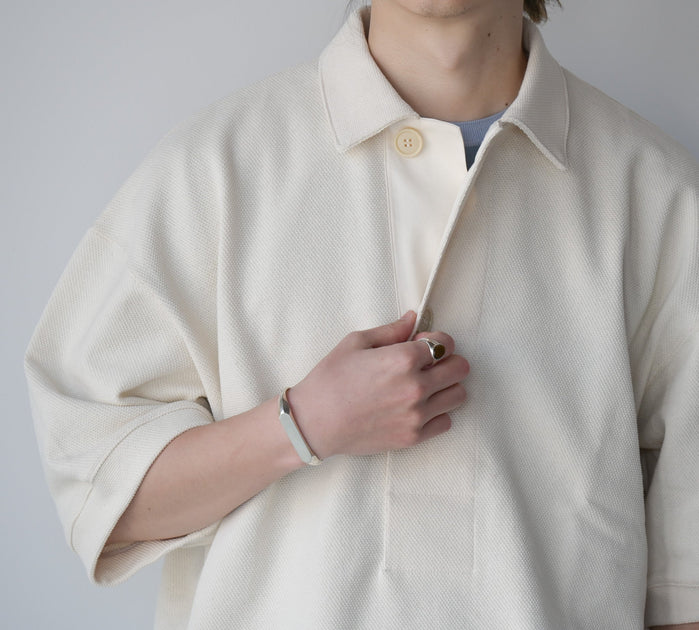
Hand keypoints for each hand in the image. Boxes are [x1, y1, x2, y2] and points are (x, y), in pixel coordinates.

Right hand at [287, 311, 469, 458]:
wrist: (314, 422)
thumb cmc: (330, 379)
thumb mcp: (356, 343)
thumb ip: (391, 330)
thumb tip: (414, 319)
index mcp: (404, 359)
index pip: (446, 343)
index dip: (438, 340)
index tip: (424, 344)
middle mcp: (416, 387)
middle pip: (460, 368)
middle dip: (448, 360)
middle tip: (430, 364)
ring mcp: (417, 415)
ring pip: (458, 395)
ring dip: (447, 386)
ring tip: (426, 386)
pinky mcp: (413, 437)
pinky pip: (446, 422)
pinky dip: (437, 413)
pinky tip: (418, 407)